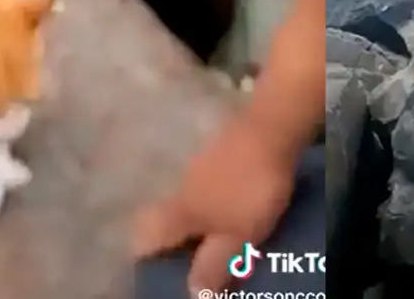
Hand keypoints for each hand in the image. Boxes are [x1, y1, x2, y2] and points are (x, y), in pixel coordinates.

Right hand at [132, 112, 295, 292]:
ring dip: (197, 219)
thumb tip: (192, 292)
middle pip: (163, 218)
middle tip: (195, 255)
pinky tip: (234, 203)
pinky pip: (207, 184)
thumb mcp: (237, 237)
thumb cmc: (250, 190)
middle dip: (174, 239)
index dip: (146, 257)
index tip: (162, 269)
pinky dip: (214, 199)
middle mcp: (179, 189)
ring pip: (186, 200)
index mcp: (179, 213)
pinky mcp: (218, 152)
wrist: (269, 131)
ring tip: (219, 233)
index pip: (144, 238)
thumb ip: (213, 264)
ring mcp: (198, 166)